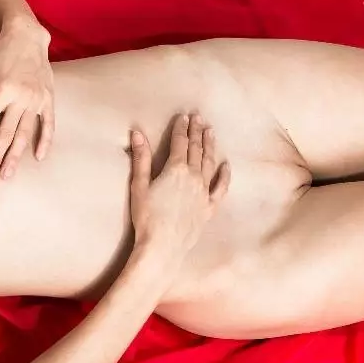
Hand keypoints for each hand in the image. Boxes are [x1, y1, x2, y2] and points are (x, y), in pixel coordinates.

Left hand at [0, 19, 54, 181]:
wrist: (27, 34)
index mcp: (1, 90)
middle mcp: (21, 97)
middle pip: (5, 134)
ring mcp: (37, 99)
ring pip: (25, 134)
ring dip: (15, 156)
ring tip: (7, 174)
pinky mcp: (49, 98)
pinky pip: (48, 124)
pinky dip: (45, 141)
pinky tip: (39, 158)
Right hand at [127, 111, 231, 260]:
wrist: (162, 246)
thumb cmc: (147, 217)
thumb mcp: (139, 185)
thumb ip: (141, 158)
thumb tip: (137, 133)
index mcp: (175, 169)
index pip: (180, 142)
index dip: (181, 127)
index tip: (184, 116)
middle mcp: (194, 177)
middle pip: (196, 149)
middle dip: (197, 131)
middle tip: (199, 117)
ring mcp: (203, 192)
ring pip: (210, 163)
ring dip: (210, 146)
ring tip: (211, 132)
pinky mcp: (208, 208)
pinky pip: (220, 188)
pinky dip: (225, 175)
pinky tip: (226, 165)